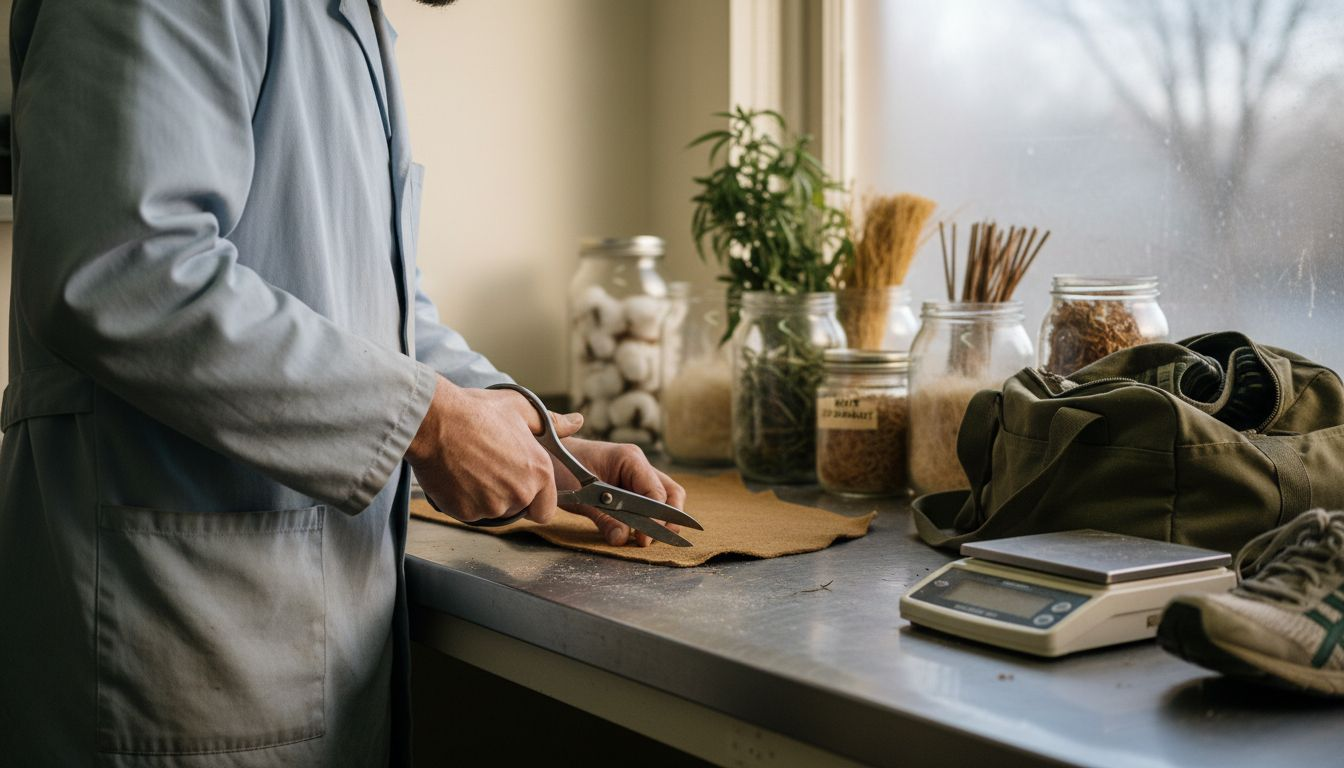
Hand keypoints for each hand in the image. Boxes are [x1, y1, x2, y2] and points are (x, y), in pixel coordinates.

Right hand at [407, 376, 581, 523]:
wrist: (433, 420)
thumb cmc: (476, 412)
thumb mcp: (520, 409)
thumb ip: (552, 422)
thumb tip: (575, 422)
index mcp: (538, 472)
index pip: (546, 509)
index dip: (536, 499)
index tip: (521, 484)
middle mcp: (519, 493)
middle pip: (519, 510)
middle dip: (509, 495)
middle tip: (492, 467)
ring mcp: (491, 506)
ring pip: (494, 512)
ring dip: (486, 497)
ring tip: (473, 466)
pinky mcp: (465, 512)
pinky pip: (470, 513)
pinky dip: (465, 499)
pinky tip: (458, 474)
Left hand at [554, 437, 686, 546]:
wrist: (549, 455)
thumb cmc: (562, 467)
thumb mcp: (579, 496)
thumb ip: (603, 517)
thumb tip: (623, 538)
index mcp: (630, 459)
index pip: (657, 492)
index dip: (655, 519)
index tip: (643, 539)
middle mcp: (639, 465)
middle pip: (671, 493)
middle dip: (668, 519)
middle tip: (650, 541)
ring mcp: (638, 474)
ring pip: (666, 497)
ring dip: (661, 519)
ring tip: (645, 539)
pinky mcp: (631, 485)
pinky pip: (650, 502)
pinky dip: (649, 517)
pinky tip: (638, 531)